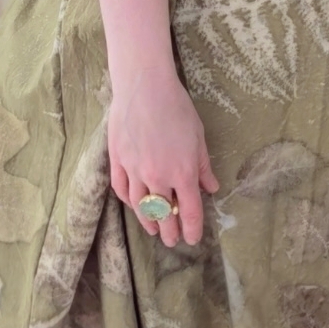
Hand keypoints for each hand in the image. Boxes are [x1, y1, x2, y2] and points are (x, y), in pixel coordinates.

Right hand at [108, 61, 218, 246]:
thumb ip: (203, 166)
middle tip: (172, 241)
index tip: (192, 238)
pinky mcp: (117, 160)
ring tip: (153, 230)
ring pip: (140, 207)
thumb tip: (211, 188)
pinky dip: (129, 201)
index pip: (189, 212)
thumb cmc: (176, 107)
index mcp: (183, 172)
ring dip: (148, 222)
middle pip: (163, 215)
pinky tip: (134, 205)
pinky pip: (122, 190)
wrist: (144, 86)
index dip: (192, 229)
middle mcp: (158, 177)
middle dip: (169, 232)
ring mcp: (135, 170)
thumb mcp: (198, 136)